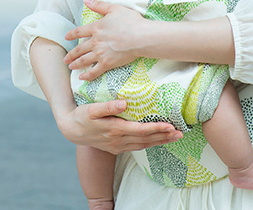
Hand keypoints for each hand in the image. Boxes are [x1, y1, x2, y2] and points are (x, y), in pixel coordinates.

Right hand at [56, 100, 181, 154]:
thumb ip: (107, 107)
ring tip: (174, 137)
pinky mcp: (116, 148)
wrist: (71, 130)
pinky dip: (149, 144)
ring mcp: (118, 146)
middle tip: (180, 133)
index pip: (140, 130)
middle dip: (164, 137)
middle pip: (145, 140)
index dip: (156, 129)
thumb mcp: (91, 109)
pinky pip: (137, 146)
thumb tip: (123, 104)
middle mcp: (118, 141)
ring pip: (143, 145)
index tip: (170, 126)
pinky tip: (157, 140)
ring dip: (159, 142)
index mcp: (114, 130)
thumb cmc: (82, 116)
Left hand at [64, 0, 147, 80]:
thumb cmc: (130, 22)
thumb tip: (86, 0)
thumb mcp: (114, 8)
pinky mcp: (107, 63)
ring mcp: (100, 54)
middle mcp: (95, 42)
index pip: (79, 32)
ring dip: (75, 64)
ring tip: (70, 66)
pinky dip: (87, 75)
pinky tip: (82, 78)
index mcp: (96, 28)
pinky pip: (94, 71)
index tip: (66, 37)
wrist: (140, 37)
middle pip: (79, 49)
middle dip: (71, 54)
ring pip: (83, 60)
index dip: (71, 35)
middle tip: (65, 58)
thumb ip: (99, 5)